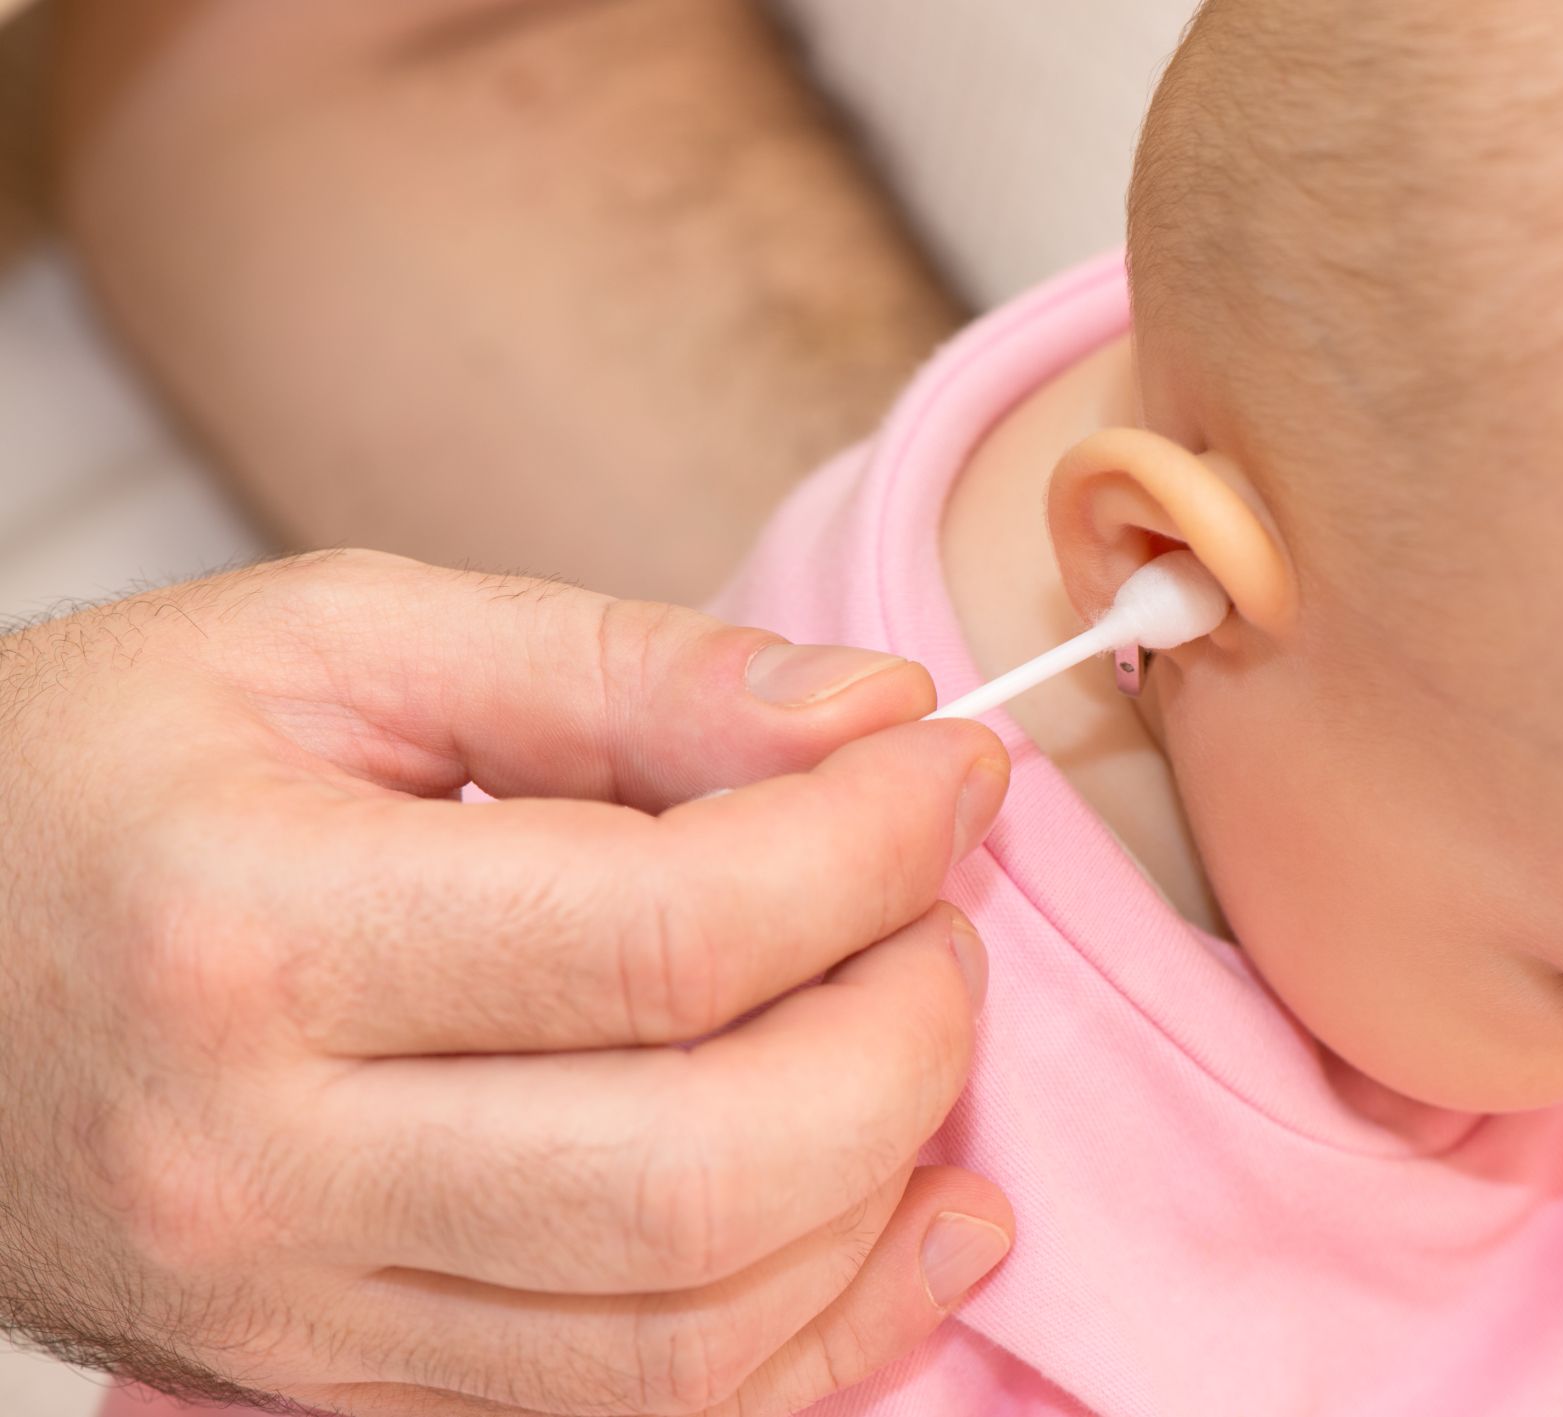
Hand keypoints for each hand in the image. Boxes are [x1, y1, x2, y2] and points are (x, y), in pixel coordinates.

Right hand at [0, 550, 1012, 1416]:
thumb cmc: (102, 771)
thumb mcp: (338, 642)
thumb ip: (618, 669)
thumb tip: (869, 720)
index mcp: (254, 933)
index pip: (666, 938)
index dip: (867, 850)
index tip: (948, 773)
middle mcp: (265, 1169)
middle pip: (705, 1168)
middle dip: (906, 1031)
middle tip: (935, 906)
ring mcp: (293, 1321)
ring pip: (692, 1335)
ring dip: (884, 1183)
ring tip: (922, 1029)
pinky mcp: (329, 1391)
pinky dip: (820, 1336)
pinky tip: (914, 1222)